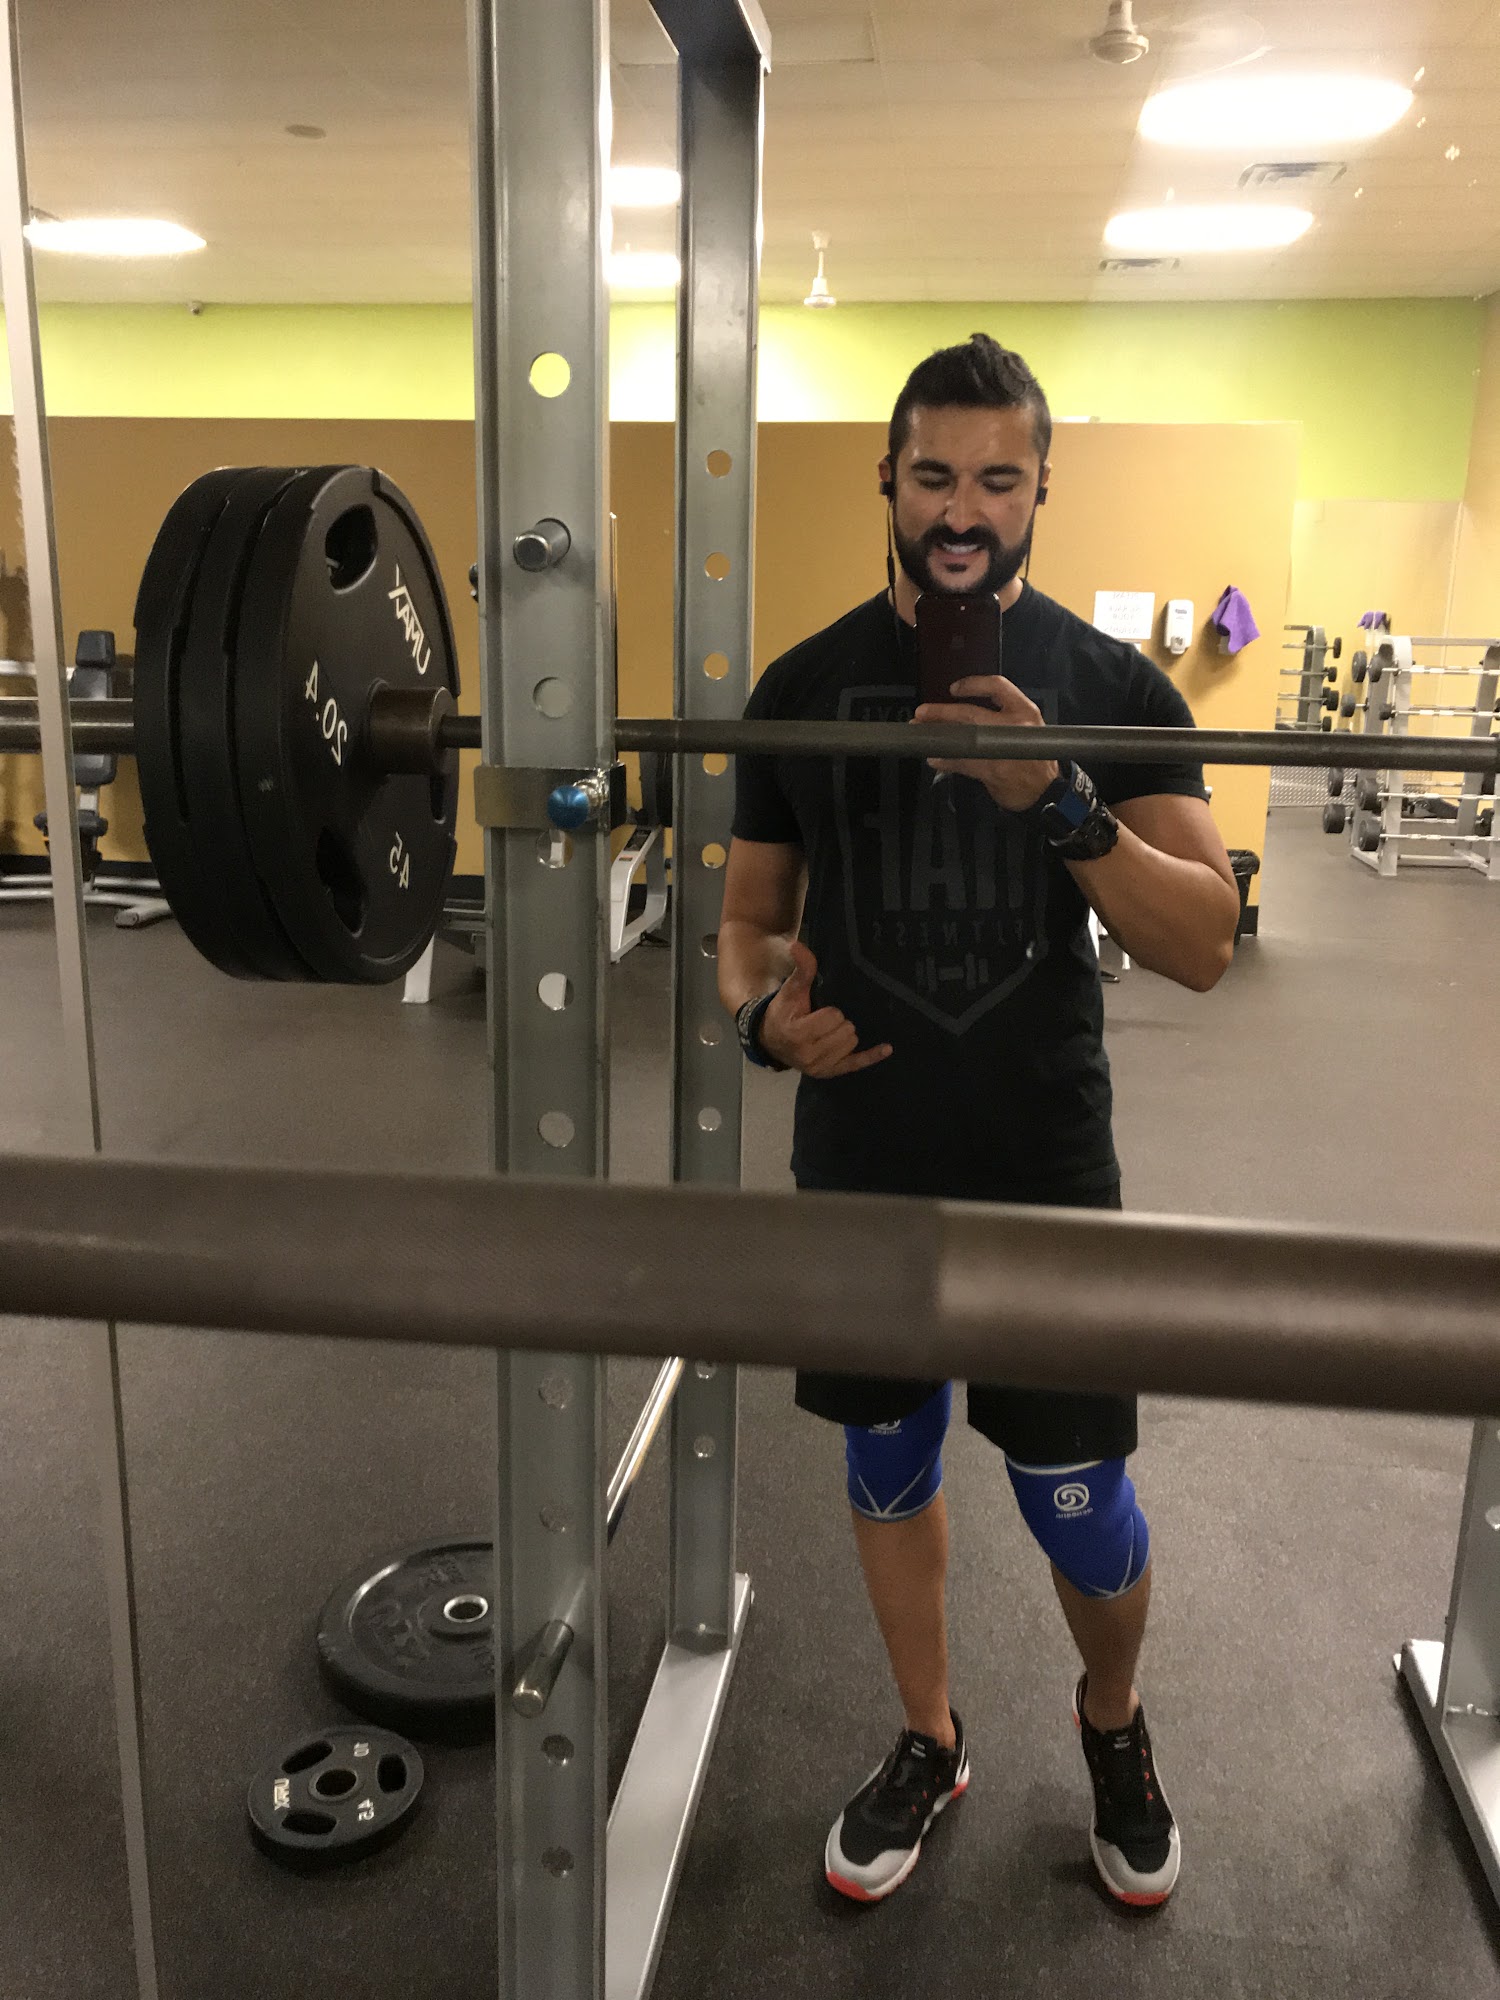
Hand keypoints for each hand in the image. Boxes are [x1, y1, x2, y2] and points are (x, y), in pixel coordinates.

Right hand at [759, 940, 892, 1079]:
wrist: (771, 1040)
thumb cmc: (784, 1012)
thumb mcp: (791, 990)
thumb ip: (801, 969)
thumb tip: (797, 945)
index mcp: (797, 1033)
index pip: (833, 1017)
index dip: (829, 1011)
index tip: (818, 1011)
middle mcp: (808, 1054)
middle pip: (846, 1031)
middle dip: (839, 1022)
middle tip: (824, 1021)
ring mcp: (820, 1067)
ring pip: (852, 1043)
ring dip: (845, 1034)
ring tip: (829, 1031)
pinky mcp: (830, 1073)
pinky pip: (856, 1064)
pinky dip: (872, 1056)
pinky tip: (887, 1048)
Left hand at [913, 673, 1059, 813]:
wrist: (1046, 790)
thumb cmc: (1035, 757)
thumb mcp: (1028, 728)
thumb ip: (1001, 717)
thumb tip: (963, 714)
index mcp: (1024, 710)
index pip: (997, 686)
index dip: (972, 684)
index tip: (954, 689)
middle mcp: (1014, 725)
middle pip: (970, 712)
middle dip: (942, 712)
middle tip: (923, 713)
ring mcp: (1002, 748)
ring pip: (962, 737)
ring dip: (938, 736)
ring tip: (922, 735)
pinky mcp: (992, 769)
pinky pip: (962, 762)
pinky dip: (945, 760)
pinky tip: (935, 758)